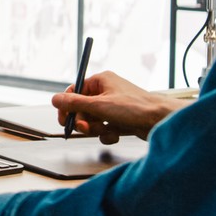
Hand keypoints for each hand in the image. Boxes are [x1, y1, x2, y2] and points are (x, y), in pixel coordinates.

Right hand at [50, 70, 182, 141]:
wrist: (160, 120)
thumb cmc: (135, 108)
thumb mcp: (99, 105)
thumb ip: (74, 103)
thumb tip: (55, 99)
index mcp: (101, 81)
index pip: (75, 91)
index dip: (68, 106)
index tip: (64, 119)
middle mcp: (107, 91)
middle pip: (83, 108)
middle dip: (84, 121)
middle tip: (85, 128)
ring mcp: (115, 106)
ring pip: (94, 120)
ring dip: (96, 129)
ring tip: (105, 130)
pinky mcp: (122, 120)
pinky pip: (105, 128)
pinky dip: (107, 133)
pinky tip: (115, 134)